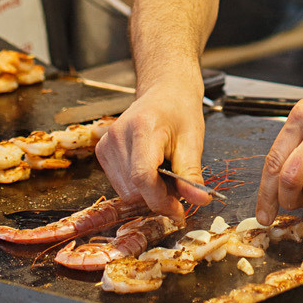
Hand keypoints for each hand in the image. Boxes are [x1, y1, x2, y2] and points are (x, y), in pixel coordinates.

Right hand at [95, 70, 205, 219]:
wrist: (165, 91)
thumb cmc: (180, 112)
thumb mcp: (192, 140)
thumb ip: (192, 174)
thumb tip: (200, 201)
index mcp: (142, 127)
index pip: (143, 176)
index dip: (161, 200)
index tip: (179, 211)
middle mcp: (118, 135)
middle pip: (134, 188)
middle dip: (158, 196)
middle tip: (177, 184)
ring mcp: (106, 143)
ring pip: (126, 192)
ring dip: (147, 193)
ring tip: (164, 172)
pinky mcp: (102, 151)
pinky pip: (120, 185)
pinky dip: (137, 186)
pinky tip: (150, 169)